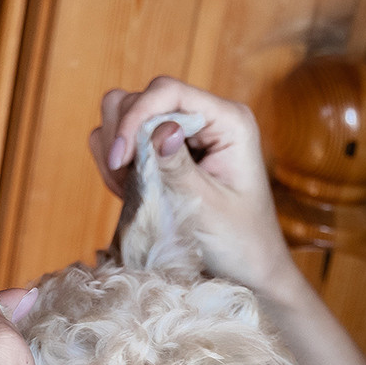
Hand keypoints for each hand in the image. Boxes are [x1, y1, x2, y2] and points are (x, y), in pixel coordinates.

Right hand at [90, 78, 299, 295]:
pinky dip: (116, 165)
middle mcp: (206, 118)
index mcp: (228, 121)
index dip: (135, 118)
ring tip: (132, 191)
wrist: (249, 273)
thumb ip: (178, 168)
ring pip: (123, 115)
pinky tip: (132, 193)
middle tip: (126, 183)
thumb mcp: (207, 208)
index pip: (167, 91)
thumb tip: (158, 129)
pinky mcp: (166, 152)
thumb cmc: (240, 243)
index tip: (120, 160)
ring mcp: (184, 133)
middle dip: (123, 138)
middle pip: (139, 98)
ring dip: (117, 153)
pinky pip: (122, 141)